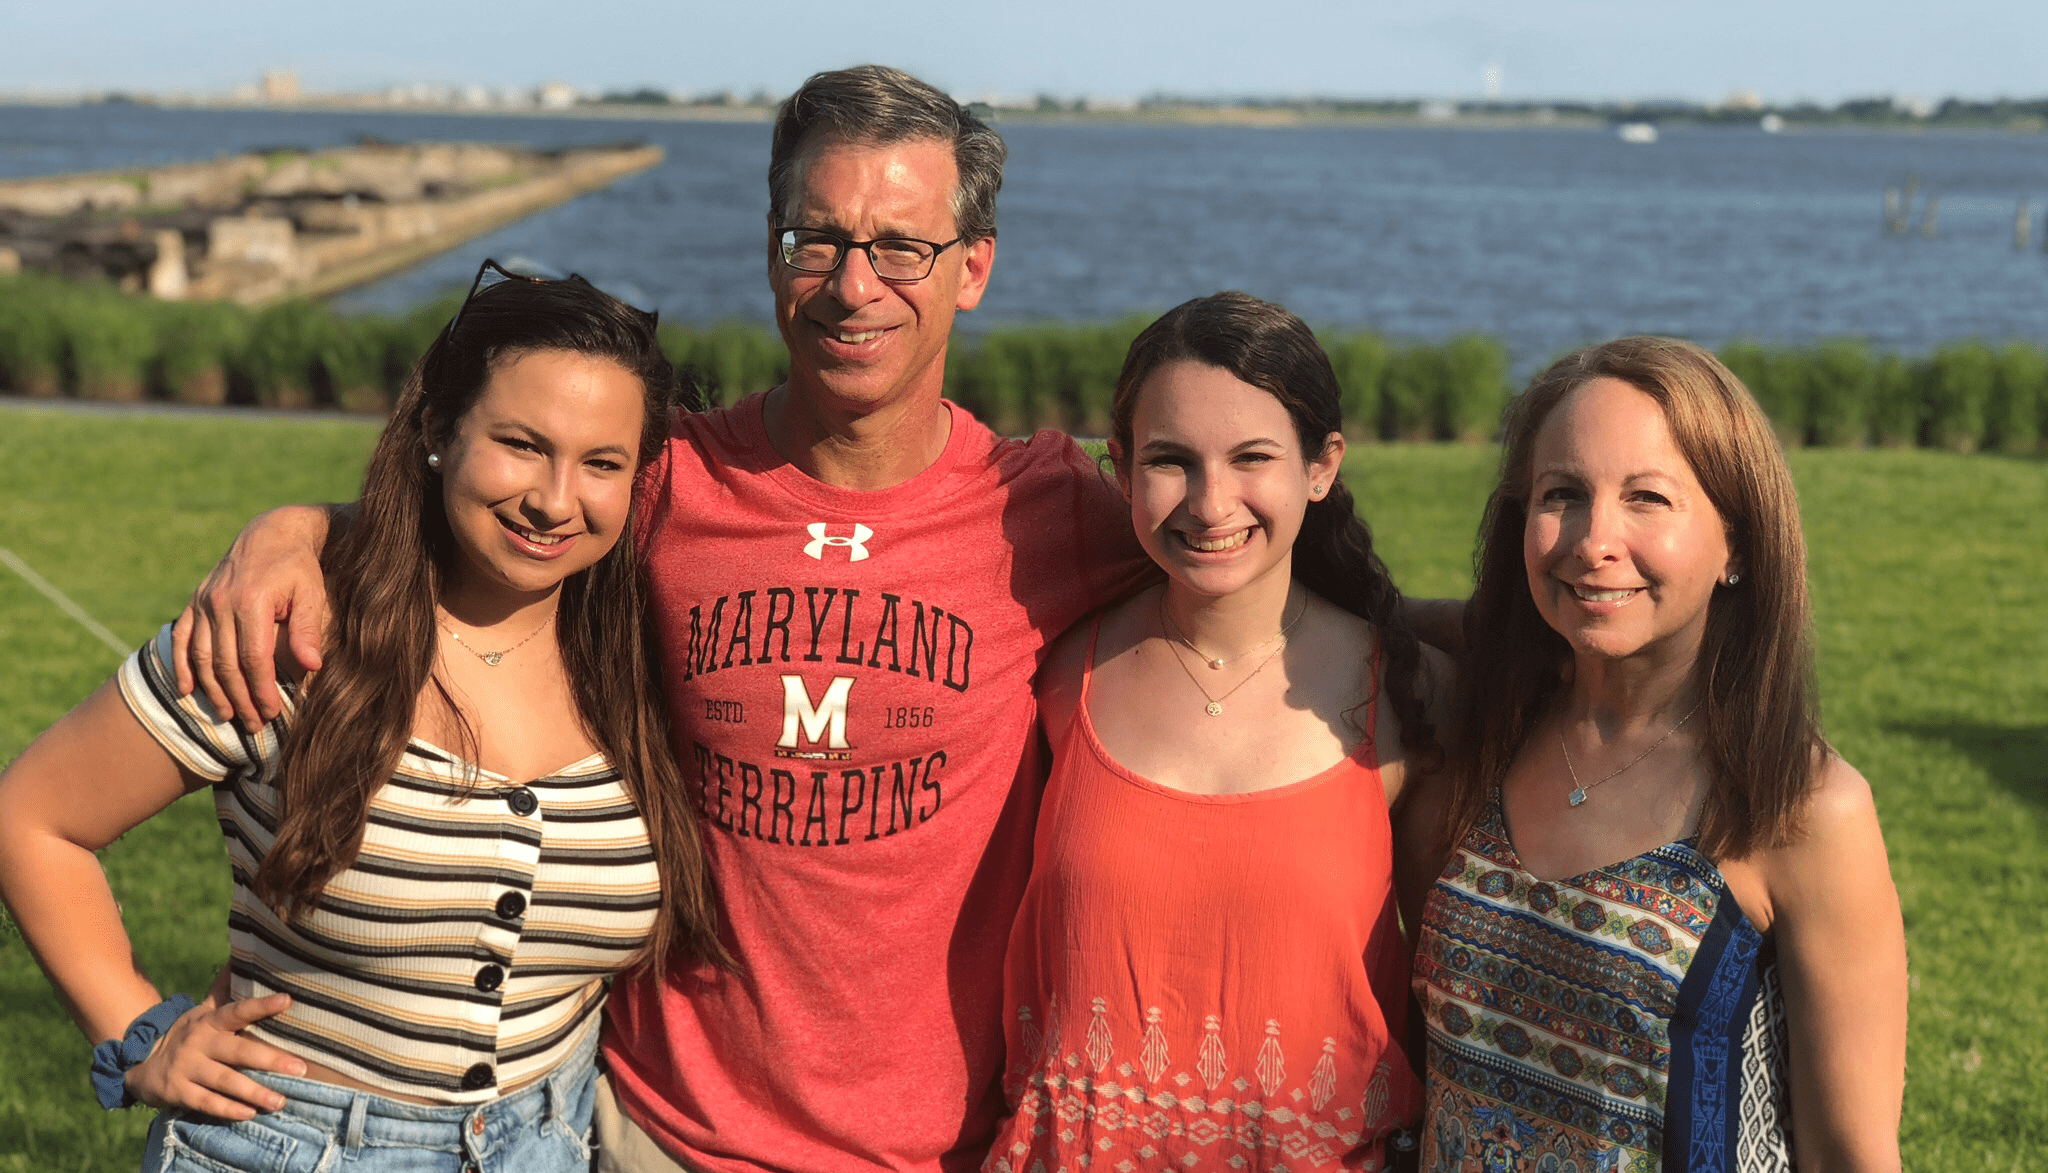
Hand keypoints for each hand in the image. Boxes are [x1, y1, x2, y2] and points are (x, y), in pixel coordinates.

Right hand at [124, 993, 305, 1118]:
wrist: (140, 1064)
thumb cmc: (188, 1036)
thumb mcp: (201, 1013)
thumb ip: (223, 993)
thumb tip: (240, 958)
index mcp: (209, 1022)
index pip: (237, 1010)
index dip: (261, 1005)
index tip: (287, 1000)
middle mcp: (199, 1043)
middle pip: (238, 1051)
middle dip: (270, 1059)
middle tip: (301, 1067)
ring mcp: (187, 1068)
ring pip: (225, 1080)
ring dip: (254, 1091)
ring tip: (281, 1101)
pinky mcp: (178, 1092)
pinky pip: (206, 1102)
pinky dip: (227, 1109)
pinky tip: (249, 1113)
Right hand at [170, 506, 331, 728]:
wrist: (273, 534)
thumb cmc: (299, 568)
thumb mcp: (312, 593)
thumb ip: (309, 629)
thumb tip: (312, 666)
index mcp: (251, 601)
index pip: (253, 658)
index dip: (262, 689)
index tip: (273, 712)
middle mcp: (220, 602)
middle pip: (224, 663)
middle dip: (240, 698)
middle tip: (255, 724)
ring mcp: (203, 602)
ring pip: (201, 656)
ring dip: (213, 690)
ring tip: (228, 715)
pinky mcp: (195, 601)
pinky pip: (181, 638)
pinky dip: (181, 665)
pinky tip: (187, 690)